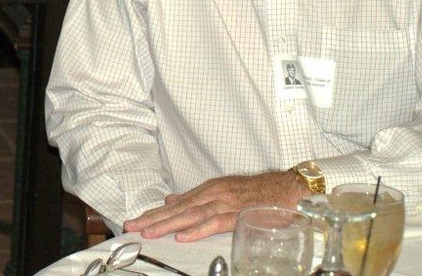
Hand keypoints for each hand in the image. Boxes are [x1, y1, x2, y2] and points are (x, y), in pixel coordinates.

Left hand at [122, 170, 304, 241]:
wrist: (289, 187)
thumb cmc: (259, 193)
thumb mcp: (223, 191)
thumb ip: (197, 198)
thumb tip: (171, 201)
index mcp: (208, 190)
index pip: (175, 204)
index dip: (154, 213)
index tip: (136, 220)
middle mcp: (213, 194)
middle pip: (178, 208)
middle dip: (153, 218)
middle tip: (131, 226)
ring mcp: (225, 203)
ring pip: (191, 214)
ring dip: (169, 224)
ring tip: (149, 232)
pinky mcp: (239, 214)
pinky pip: (216, 222)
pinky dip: (199, 229)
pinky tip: (184, 236)